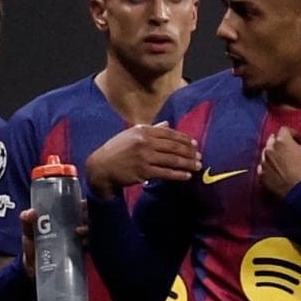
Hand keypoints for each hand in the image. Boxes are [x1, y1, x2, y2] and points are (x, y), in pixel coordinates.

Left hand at [18, 202, 86, 276]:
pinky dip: (88, 244)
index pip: (76, 209)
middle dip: (87, 217)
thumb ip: (27, 222)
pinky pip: (88, 248)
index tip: (83, 203)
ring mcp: (76, 242)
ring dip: (88, 230)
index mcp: (61, 220)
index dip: (83, 205)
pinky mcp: (78, 255)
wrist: (32, 270)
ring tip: (79, 230)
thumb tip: (30, 212)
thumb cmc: (32, 246)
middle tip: (83, 217)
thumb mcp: (28, 233)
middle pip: (86, 220)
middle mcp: (71, 229)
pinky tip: (83, 243)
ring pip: (89, 233)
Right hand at [85, 123, 200, 197]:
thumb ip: (150, 129)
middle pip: (174, 146)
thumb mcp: (130, 135)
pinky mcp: (143, 171)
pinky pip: (166, 173)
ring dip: (188, 163)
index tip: (194, 144)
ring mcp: (144, 157)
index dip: (184, 139)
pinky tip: (186, 176)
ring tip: (197, 166)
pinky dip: (178, 175)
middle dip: (189, 152)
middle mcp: (144, 142)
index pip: (169, 133)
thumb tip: (167, 124)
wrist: (101, 167)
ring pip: (172, 160)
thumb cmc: (116, 150)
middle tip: (199, 156)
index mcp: (142, 131)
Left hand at [258, 120, 300, 198]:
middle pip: (273, 140)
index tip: (300, 142)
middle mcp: (268, 150)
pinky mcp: (261, 176)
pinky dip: (269, 167)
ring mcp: (263, 163)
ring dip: (275, 154)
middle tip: (293, 150)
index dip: (294, 134)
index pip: (284, 130)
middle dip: (282, 142)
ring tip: (286, 161)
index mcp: (281, 141)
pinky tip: (278, 171)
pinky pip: (263, 167)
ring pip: (266, 153)